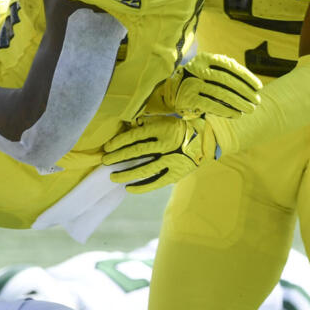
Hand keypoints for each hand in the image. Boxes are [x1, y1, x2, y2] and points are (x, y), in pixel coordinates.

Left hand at [102, 116, 216, 191]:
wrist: (204, 139)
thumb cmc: (178, 129)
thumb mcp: (163, 120)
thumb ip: (146, 123)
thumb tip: (127, 125)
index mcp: (161, 129)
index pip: (134, 136)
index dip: (118, 142)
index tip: (107, 147)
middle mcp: (165, 145)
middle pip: (136, 152)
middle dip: (118, 157)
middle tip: (105, 162)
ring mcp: (171, 160)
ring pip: (143, 169)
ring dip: (126, 174)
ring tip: (113, 177)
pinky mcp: (175, 174)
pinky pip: (155, 182)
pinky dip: (141, 187)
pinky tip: (129, 188)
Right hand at [159, 52, 261, 116]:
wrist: (170, 90)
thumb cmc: (197, 79)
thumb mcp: (208, 69)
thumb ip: (225, 71)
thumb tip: (251, 84)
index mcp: (205, 58)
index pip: (231, 66)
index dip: (247, 77)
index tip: (258, 87)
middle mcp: (197, 69)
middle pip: (228, 81)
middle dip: (245, 92)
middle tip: (257, 101)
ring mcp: (192, 84)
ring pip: (221, 94)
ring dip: (239, 103)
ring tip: (250, 109)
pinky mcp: (189, 99)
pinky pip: (212, 105)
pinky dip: (226, 111)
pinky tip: (237, 114)